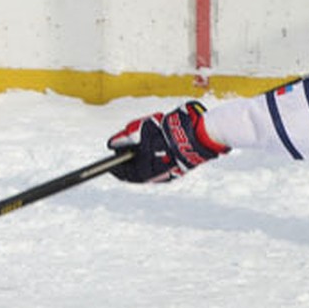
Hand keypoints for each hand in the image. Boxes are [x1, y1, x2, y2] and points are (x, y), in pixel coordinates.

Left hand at [107, 101, 228, 183]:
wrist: (199, 135)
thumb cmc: (169, 134)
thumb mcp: (143, 131)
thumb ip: (125, 138)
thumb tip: (111, 144)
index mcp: (145, 172)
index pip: (123, 173)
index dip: (113, 164)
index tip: (109, 157)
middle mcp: (156, 177)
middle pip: (136, 168)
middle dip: (131, 155)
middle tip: (127, 142)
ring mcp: (169, 173)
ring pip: (150, 163)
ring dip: (145, 151)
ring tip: (146, 135)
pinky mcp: (179, 167)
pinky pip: (162, 160)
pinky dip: (156, 152)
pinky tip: (159, 139)